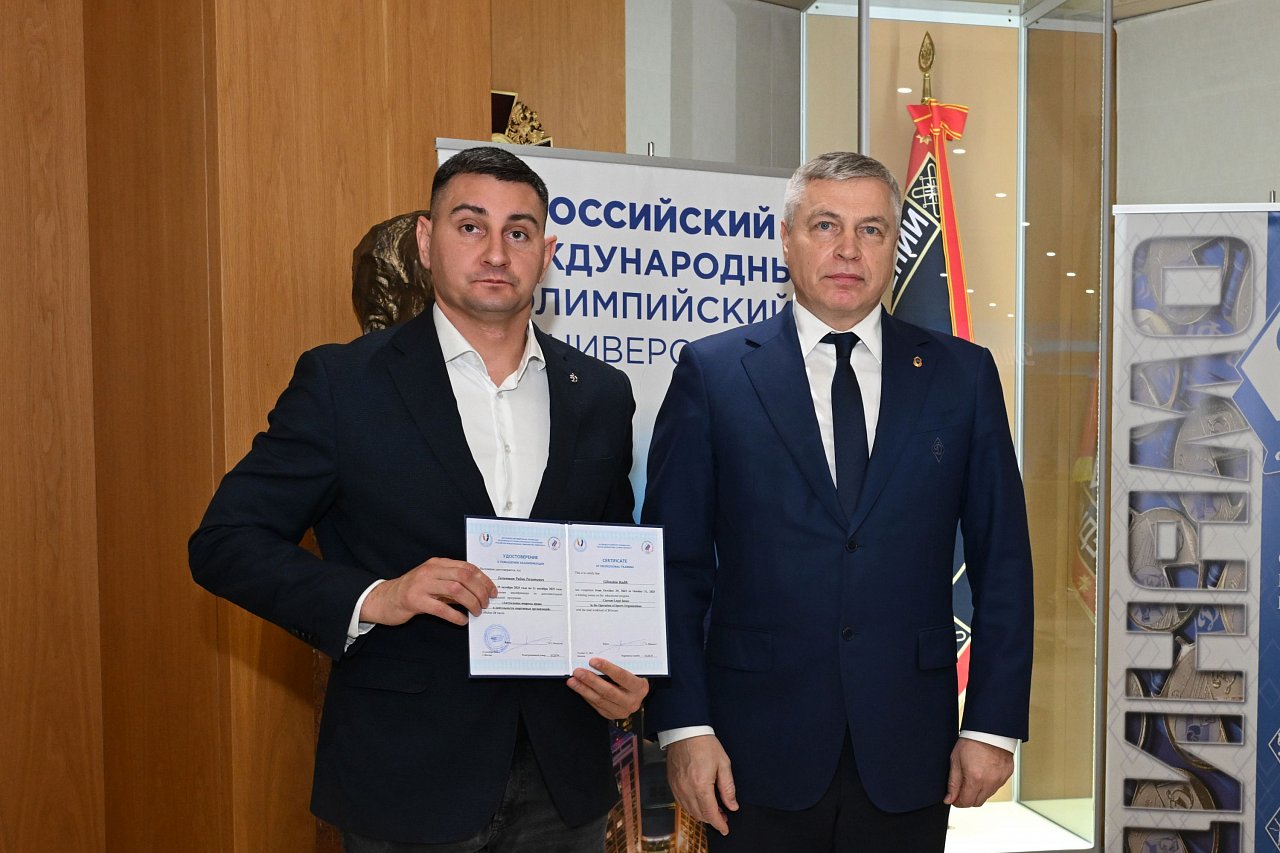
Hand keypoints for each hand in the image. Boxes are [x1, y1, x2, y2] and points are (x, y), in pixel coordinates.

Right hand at [359, 557, 496, 626]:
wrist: (384, 598)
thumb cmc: (413, 591)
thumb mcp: (433, 581)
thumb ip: (452, 583)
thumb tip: (478, 592)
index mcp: (437, 563)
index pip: (467, 567)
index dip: (483, 579)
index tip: (493, 591)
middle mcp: (430, 570)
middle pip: (464, 577)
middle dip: (480, 591)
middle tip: (486, 603)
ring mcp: (422, 585)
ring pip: (456, 590)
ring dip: (471, 602)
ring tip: (477, 611)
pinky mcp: (415, 601)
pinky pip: (441, 608)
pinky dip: (455, 615)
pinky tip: (462, 621)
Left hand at [566, 658, 648, 718]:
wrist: (637, 695)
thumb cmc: (634, 679)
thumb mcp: (633, 672)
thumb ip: (620, 666)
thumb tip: (597, 660)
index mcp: (639, 687)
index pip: (622, 676)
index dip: (607, 668)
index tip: (593, 661)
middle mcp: (632, 701)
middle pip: (608, 691)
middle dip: (591, 680)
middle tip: (578, 672)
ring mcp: (621, 710)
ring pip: (600, 700)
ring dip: (584, 690)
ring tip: (573, 681)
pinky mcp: (611, 715)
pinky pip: (596, 705)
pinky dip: (586, 696)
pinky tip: (579, 689)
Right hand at [665, 735, 737, 835]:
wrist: (685, 731)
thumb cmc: (704, 744)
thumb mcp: (723, 764)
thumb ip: (728, 788)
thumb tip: (732, 805)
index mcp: (701, 785)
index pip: (710, 814)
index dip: (719, 824)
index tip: (725, 829)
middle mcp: (686, 789)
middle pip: (699, 815)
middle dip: (712, 819)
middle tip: (723, 816)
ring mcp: (677, 787)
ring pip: (689, 811)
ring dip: (701, 814)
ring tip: (713, 808)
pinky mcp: (671, 783)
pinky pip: (681, 802)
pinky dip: (691, 806)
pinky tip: (699, 801)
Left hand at [944, 738, 1013, 806]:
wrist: (989, 729)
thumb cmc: (972, 741)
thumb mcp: (955, 760)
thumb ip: (953, 783)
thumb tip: (949, 799)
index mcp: (975, 779)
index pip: (966, 802)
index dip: (957, 802)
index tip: (953, 797)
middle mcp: (990, 782)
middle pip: (977, 802)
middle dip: (967, 798)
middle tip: (961, 788)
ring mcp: (1000, 779)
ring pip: (987, 796)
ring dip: (978, 792)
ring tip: (973, 777)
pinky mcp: (1007, 775)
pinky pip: (996, 787)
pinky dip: (988, 785)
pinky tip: (983, 773)